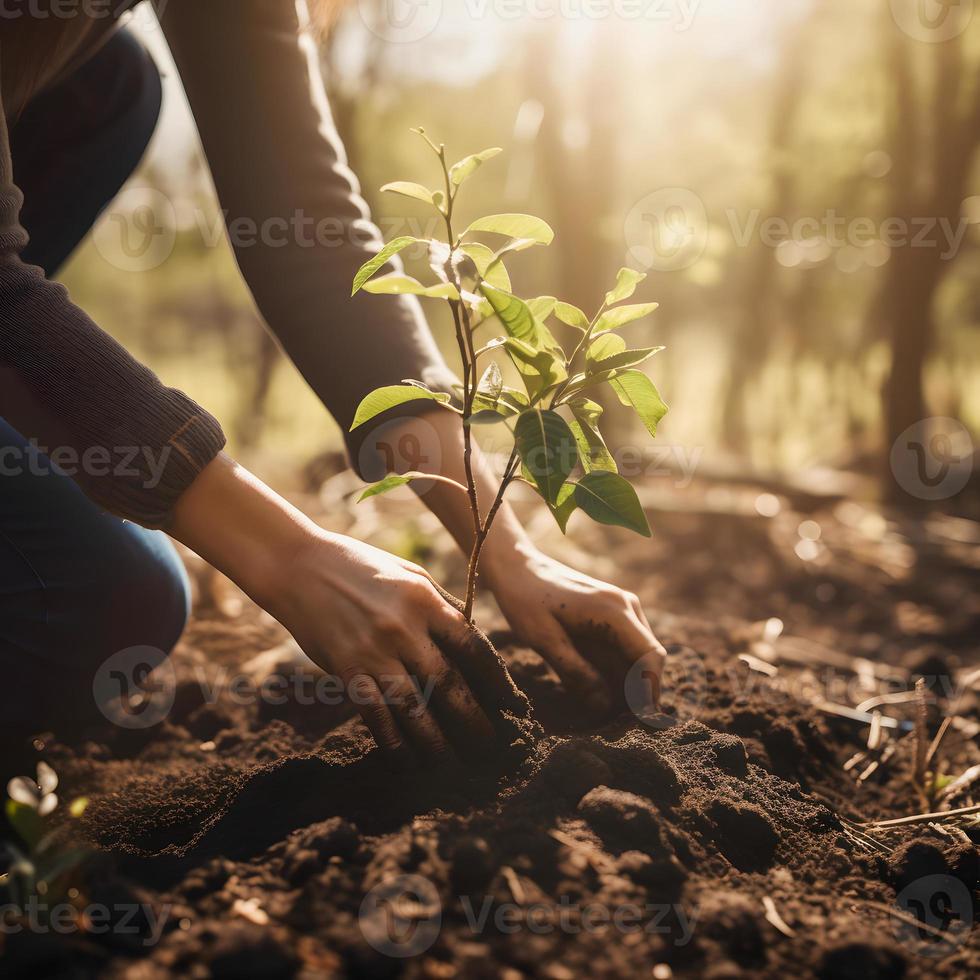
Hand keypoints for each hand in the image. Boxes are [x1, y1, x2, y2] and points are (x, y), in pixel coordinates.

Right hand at [268, 531, 520, 761]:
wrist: (299, 566)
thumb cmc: (361, 567)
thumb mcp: (410, 576)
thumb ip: (440, 606)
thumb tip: (472, 639)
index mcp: (425, 600)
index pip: (472, 646)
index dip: (495, 679)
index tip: (511, 703)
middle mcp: (403, 628)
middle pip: (448, 683)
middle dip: (474, 719)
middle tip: (494, 747)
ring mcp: (373, 651)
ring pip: (414, 708)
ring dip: (436, 742)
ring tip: (455, 766)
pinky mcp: (346, 669)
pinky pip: (375, 714)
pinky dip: (393, 742)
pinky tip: (407, 760)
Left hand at [483, 545, 664, 716]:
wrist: (518, 567)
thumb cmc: (526, 600)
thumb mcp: (544, 640)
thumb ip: (575, 672)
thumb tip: (604, 706)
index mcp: (614, 611)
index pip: (650, 657)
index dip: (651, 692)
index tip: (642, 722)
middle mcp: (627, 607)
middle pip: (650, 659)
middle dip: (642, 693)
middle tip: (623, 726)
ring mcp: (623, 609)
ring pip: (639, 655)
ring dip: (631, 684)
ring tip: (612, 716)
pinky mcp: (613, 615)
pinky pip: (625, 648)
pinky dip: (619, 671)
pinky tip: (602, 692)